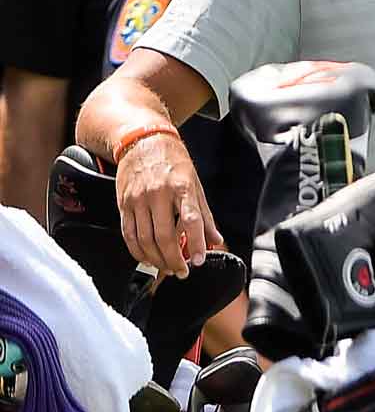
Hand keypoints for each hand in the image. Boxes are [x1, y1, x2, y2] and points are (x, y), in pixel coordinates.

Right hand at [115, 131, 221, 276]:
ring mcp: (137, 200)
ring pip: (144, 239)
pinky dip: (137, 251)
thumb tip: (214, 240)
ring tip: (167, 268)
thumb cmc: (172, 161)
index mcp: (181, 187)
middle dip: (173, 260)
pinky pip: (128, 234)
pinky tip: (147, 258)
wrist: (142, 140)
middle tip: (181, 271)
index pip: (190, 220)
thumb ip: (205, 215)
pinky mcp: (123, 204)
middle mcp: (158, 194)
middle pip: (163, 236)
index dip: (195, 243)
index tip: (199, 260)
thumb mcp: (196, 184)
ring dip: (156, 259)